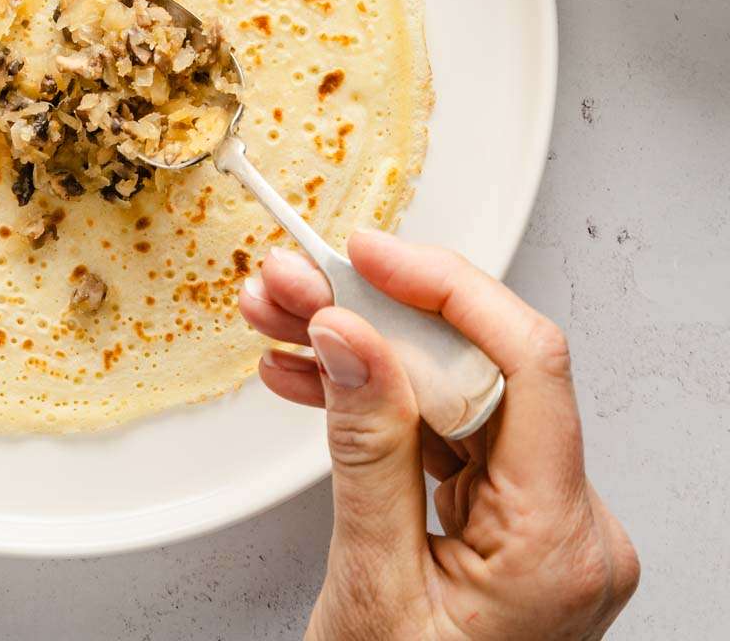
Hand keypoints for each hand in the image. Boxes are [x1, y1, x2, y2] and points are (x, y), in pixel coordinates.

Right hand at [240, 235, 638, 640]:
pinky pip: (440, 436)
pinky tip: (308, 378)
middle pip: (477, 371)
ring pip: (449, 395)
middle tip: (291, 285)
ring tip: (278, 321)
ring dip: (358, 353)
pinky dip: (372, 406)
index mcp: (559, 544)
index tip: (370, 255)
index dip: (447, 287)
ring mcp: (538, 526)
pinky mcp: (504, 527)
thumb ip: (365, 453)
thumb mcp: (372, 591)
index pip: (530, 363)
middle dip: (372, 317)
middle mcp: (568, 526)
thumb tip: (352, 336)